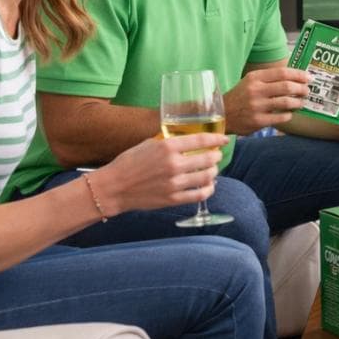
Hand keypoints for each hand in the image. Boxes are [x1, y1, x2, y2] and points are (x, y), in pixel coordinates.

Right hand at [96, 134, 225, 213]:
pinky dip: (208, 189)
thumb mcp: (148, 144)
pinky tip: (208, 186)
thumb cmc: (129, 163)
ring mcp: (174, 183)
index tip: (224, 139)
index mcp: (168, 147)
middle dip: (216, 156)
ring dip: (213, 172)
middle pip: (208, 159)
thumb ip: (169, 142)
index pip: (202, 140)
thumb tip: (187, 141)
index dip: (217, 139)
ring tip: (212, 170)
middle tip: (216, 155)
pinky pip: (200, 195)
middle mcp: (174, 164)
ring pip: (207, 177)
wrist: (114, 187)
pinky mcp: (173, 199)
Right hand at [224, 67, 308, 133]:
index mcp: (255, 78)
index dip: (299, 75)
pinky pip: (281, 117)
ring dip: (298, 102)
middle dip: (302, 89)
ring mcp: (257, 106)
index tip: (308, 77)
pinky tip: (289, 113)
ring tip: (301, 103)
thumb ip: (270, 78)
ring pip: (287, 102)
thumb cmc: (241, 96)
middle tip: (307, 91)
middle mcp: (255, 90)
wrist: (222, 114)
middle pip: (287, 86)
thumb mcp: (251, 81)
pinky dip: (289, 114)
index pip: (282, 72)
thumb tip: (295, 77)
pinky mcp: (258, 121)